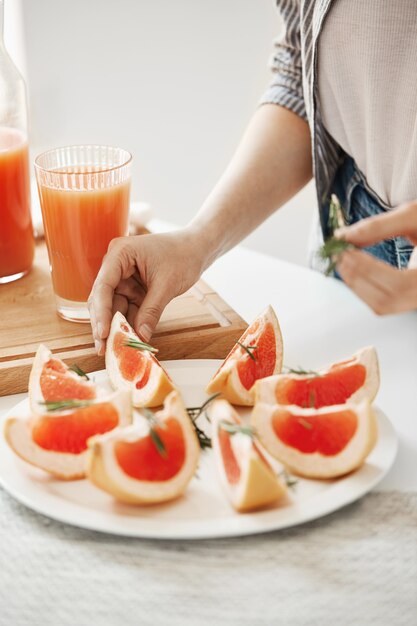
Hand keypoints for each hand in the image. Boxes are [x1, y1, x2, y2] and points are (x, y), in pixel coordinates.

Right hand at [88, 228, 207, 354]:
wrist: (197, 249)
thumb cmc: (183, 255)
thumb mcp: (167, 284)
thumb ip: (151, 310)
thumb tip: (140, 336)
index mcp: (120, 254)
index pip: (103, 285)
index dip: (101, 312)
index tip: (102, 334)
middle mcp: (116, 265)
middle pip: (103, 298)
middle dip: (104, 324)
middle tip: (103, 348)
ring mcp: (123, 278)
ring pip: (113, 307)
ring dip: (115, 327)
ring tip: (115, 349)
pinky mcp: (132, 288)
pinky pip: (126, 309)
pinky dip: (127, 323)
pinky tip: (128, 340)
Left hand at [334, 202, 416, 314]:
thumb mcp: (414, 216)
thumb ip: (378, 226)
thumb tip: (343, 236)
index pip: (399, 283)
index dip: (369, 269)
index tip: (346, 251)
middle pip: (388, 300)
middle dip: (358, 277)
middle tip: (338, 255)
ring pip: (383, 306)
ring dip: (357, 284)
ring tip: (342, 260)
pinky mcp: (408, 298)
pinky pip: (383, 303)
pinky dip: (363, 288)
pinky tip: (353, 270)